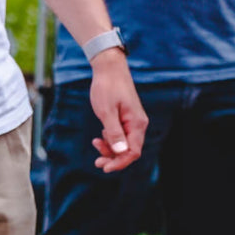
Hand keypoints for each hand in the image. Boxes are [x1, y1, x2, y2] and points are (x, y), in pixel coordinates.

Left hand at [88, 50, 146, 171]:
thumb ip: (114, 133)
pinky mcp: (126, 117)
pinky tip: (101, 135)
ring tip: (96, 143)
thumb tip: (121, 152)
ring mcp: (133, 121)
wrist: (109, 67)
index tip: (104, 167)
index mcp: (137, 123)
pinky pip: (122, 135)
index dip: (119, 162)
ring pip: (125, 143)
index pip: (133, 152)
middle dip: (114, 157)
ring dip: (111, 148)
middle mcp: (138, 124)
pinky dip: (111, 139)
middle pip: (130, 150)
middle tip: (97, 161)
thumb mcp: (106, 111)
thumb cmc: (107, 87)